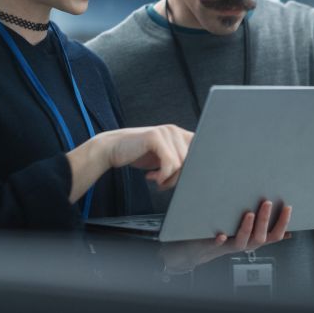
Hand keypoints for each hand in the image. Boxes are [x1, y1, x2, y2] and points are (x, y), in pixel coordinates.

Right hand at [68, 125, 192, 203]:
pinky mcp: (155, 137)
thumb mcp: (163, 157)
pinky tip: (152, 177)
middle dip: (178, 177)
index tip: (186, 180)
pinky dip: (163, 175)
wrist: (113, 149)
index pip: (200, 151)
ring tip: (156, 178)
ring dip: (169, 178)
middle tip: (163, 182)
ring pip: (181, 164)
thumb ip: (179, 161)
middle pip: (191, 161)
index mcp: (179, 134)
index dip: (195, 167)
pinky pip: (170, 163)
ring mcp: (166, 132)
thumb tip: (198, 175)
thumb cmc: (139, 154)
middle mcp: (175, 130)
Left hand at [159, 200, 291, 272]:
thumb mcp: (245, 231)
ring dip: (247, 229)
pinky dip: (220, 241)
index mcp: (254, 239)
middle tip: (267, 202)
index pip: (274, 235)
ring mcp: (229, 246)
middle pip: (260, 237)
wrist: (198, 250)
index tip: (288, 207)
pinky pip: (217, 245)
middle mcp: (245, 245)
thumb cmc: (224, 236)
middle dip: (265, 221)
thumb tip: (284, 224)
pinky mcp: (213, 246)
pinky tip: (221, 235)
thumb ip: (261, 226)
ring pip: (242, 242)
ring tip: (249, 214)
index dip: (283, 223)